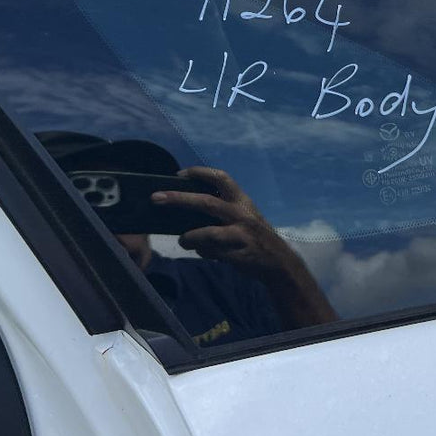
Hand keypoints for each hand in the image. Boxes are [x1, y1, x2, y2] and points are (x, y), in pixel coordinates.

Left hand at [153, 167, 336, 327]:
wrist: (279, 262)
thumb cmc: (254, 237)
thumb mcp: (243, 217)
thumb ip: (221, 212)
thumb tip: (186, 211)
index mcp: (242, 200)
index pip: (221, 178)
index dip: (199, 173)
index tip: (179, 173)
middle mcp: (241, 213)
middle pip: (206, 202)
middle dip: (178, 198)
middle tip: (156, 198)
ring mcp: (241, 234)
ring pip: (208, 232)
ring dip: (189, 236)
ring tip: (182, 240)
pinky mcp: (239, 253)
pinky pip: (213, 251)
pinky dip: (203, 251)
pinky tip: (200, 252)